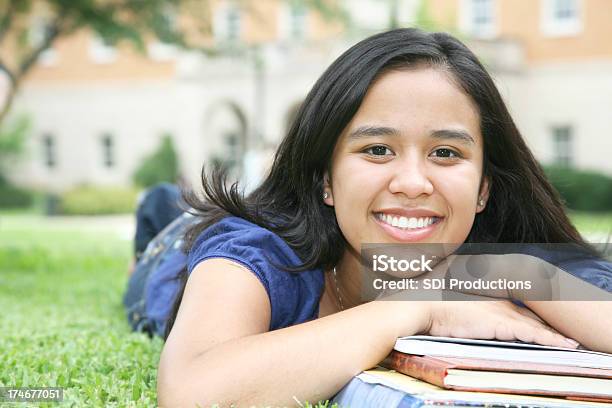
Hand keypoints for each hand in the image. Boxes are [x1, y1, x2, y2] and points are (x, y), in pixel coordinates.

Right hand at [423, 300, 579, 347]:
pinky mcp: (501, 323)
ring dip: (553, 334)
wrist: (423, 303)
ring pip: (535, 324)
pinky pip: (532, 334)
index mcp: (487, 294)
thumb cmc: (429, 300)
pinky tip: (563, 345)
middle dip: (546, 322)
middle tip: (560, 333)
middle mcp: (499, 300)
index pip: (516, 306)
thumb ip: (458, 293)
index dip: (531, 313)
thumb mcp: (447, 293)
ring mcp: (502, 311)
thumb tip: (453, 286)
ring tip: (569, 343)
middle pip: (529, 314)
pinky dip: (550, 340)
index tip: (542, 321)